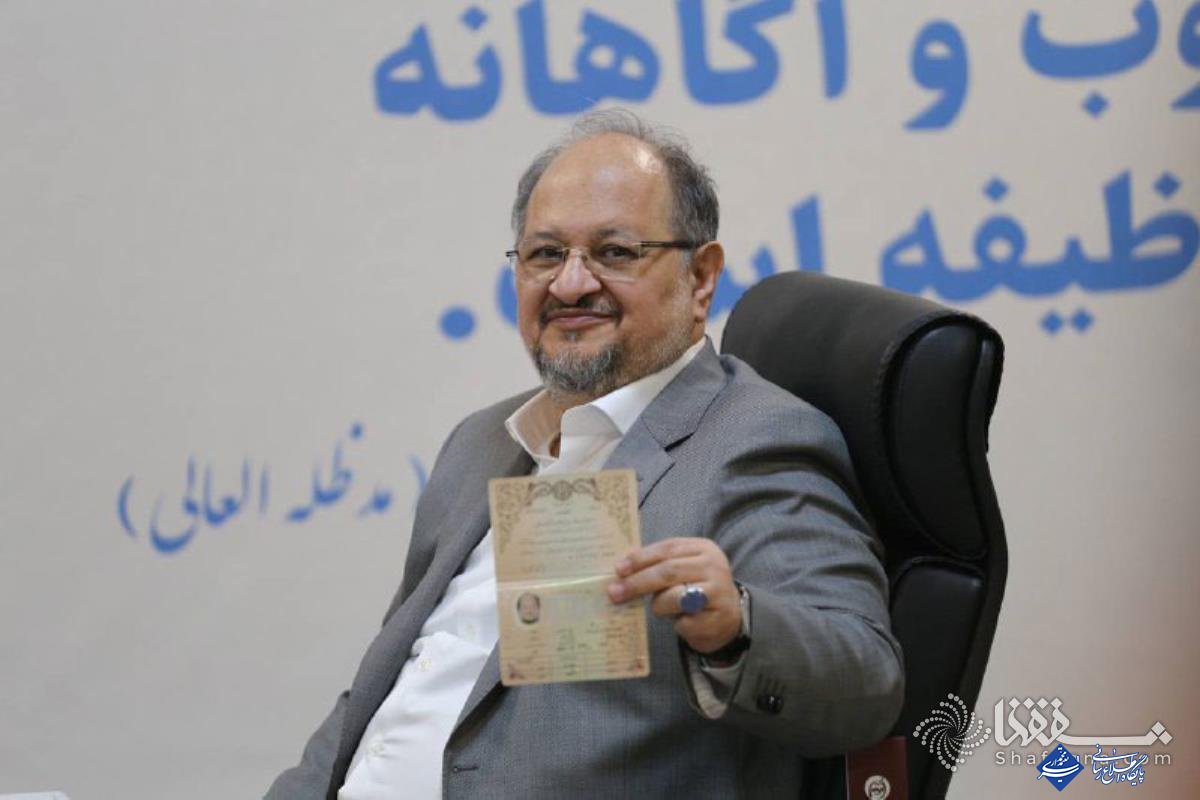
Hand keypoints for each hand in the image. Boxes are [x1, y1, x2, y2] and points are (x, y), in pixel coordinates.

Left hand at [607, 537, 741, 653]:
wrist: (729, 618)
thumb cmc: (697, 587)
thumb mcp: (684, 567)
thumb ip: (660, 563)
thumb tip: (622, 568)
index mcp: (704, 549)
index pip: (667, 549)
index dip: (640, 558)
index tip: (618, 570)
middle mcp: (714, 567)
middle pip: (668, 571)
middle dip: (637, 582)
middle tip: (615, 593)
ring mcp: (717, 593)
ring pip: (673, 597)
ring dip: (658, 605)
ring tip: (660, 608)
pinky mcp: (716, 619)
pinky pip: (682, 621)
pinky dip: (675, 623)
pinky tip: (681, 621)